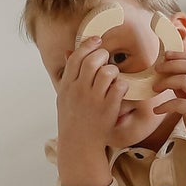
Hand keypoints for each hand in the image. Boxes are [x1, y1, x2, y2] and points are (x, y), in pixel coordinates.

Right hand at [55, 38, 122, 185]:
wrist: (79, 145)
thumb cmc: (72, 120)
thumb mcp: (63, 97)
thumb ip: (68, 75)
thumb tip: (68, 52)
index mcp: (67, 86)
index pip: (76, 57)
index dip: (88, 45)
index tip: (97, 40)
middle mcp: (79, 91)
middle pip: (93, 60)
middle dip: (103, 55)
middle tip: (106, 60)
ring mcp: (94, 99)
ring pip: (109, 71)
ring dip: (113, 71)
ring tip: (112, 78)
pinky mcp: (108, 108)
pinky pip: (120, 86)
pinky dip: (122, 86)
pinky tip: (119, 91)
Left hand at [152, 51, 185, 174]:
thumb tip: (171, 75)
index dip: (180, 56)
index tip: (165, 56)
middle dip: (171, 64)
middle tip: (157, 69)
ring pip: (184, 79)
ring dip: (165, 82)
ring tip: (155, 88)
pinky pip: (177, 102)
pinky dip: (164, 105)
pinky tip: (158, 110)